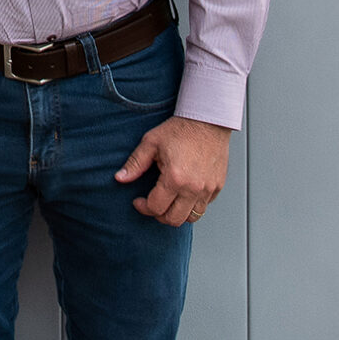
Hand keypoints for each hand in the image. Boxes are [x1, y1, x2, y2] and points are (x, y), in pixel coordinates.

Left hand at [115, 115, 230, 223]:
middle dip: (159, 215)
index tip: (139, 201)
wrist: (208, 120)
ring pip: (192, 217)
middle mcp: (194, 188)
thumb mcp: (151, 143)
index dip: (143, 207)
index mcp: (175, 178)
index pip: (156, 208)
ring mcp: (208, 189)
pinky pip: (204, 206)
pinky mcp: (218, 186)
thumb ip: (135, 163)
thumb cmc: (180, 129)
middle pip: (174, 219)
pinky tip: (184, 192)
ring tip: (169, 201)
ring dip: (178, 213)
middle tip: (152, 204)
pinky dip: (192, 205)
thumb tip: (120, 178)